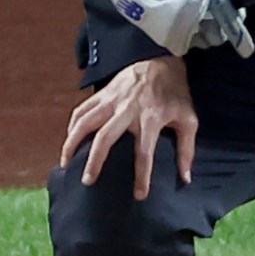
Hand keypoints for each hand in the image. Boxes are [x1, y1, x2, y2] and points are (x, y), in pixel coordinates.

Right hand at [62, 57, 196, 200]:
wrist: (161, 60)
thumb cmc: (175, 93)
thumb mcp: (188, 119)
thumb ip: (186, 149)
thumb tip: (186, 178)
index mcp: (151, 118)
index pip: (144, 152)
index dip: (142, 175)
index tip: (139, 195)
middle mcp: (127, 110)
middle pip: (105, 137)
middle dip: (95, 161)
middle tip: (87, 181)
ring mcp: (111, 100)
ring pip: (85, 122)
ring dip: (73, 143)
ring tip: (66, 164)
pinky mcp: (102, 93)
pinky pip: (81, 110)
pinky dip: (72, 126)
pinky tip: (69, 140)